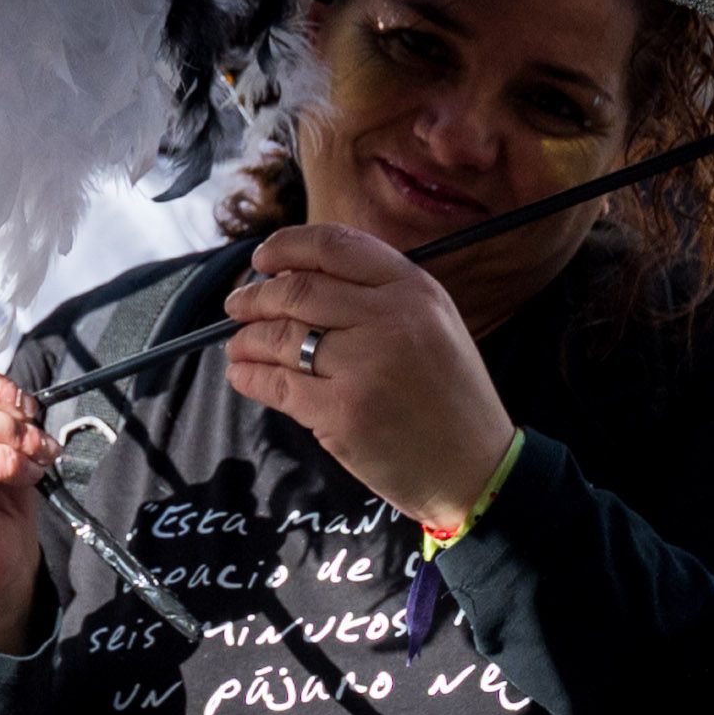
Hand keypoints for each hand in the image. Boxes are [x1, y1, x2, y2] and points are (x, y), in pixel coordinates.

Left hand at [223, 225, 515, 526]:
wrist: (476, 468)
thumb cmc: (450, 398)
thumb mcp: (434, 324)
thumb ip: (378, 294)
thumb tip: (296, 276)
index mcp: (415, 289)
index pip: (335, 246)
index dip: (287, 246)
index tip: (262, 259)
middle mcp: (391, 318)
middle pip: (297, 289)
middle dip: (255, 297)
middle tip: (237, 305)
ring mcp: (364, 365)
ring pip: (281, 336)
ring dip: (247, 339)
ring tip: (238, 344)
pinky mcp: (342, 411)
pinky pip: (277, 385)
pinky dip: (250, 378)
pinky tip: (242, 375)